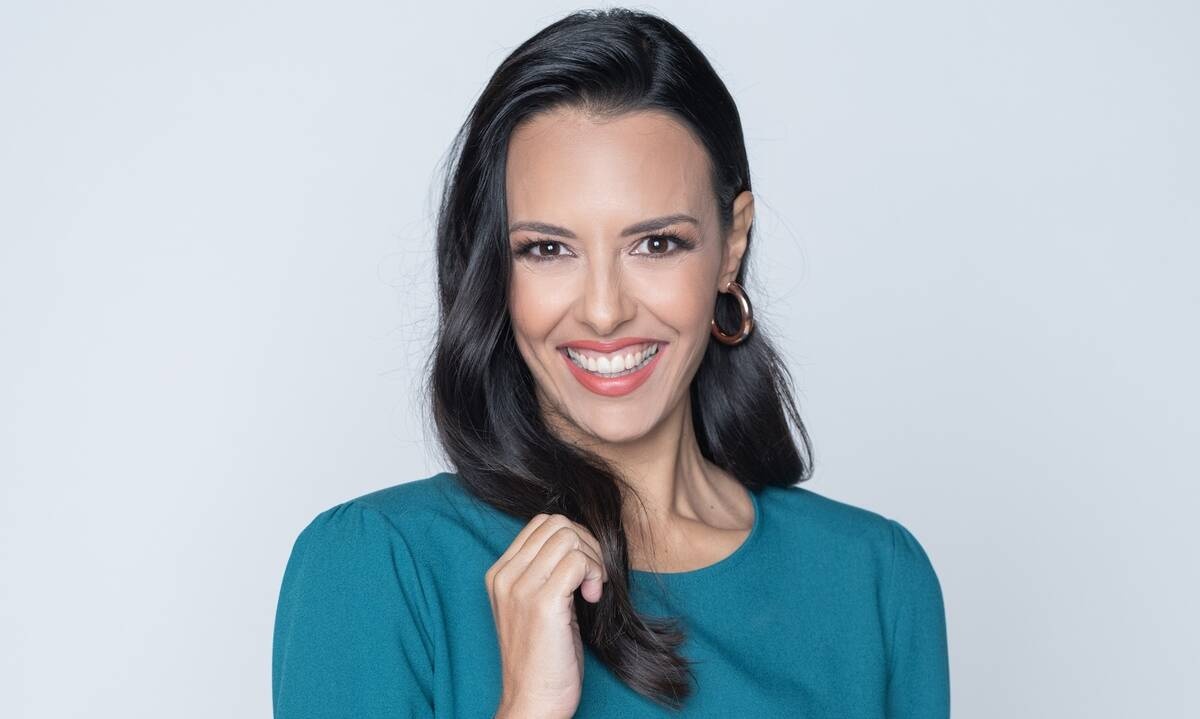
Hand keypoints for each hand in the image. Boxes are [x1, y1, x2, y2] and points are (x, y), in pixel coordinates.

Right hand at [486, 513, 607, 718]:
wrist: (533, 701)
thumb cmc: (543, 658)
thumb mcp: (537, 606)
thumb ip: (545, 572)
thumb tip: (580, 542)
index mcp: (500, 574)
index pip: (541, 523)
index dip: (573, 538)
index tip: (583, 571)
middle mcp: (504, 576)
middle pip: (557, 524)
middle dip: (587, 544)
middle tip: (593, 579)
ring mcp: (520, 588)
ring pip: (569, 537)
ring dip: (593, 559)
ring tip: (593, 590)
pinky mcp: (541, 603)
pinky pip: (577, 561)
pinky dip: (594, 573)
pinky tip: (593, 599)